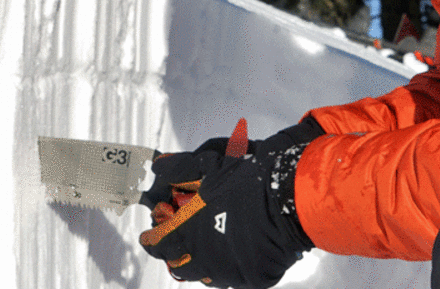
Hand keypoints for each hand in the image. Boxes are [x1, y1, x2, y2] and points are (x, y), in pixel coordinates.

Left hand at [138, 118, 323, 287]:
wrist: (290, 198)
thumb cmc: (249, 180)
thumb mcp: (211, 163)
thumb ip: (180, 168)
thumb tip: (159, 168)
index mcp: (189, 231)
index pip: (159, 243)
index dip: (151, 240)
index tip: (149, 237)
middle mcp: (205, 257)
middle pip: (179, 266)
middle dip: (172, 257)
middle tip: (174, 248)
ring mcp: (230, 271)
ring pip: (205, 276)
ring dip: (199, 264)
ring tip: (202, 253)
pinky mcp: (253, 278)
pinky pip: (234, 278)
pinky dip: (228, 268)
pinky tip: (230, 257)